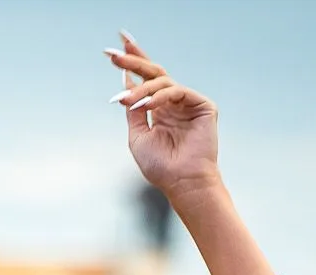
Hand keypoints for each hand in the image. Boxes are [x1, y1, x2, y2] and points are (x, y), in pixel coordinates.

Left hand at [106, 34, 219, 197]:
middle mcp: (174, 103)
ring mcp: (188, 103)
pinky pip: (177, 91)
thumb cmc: (161, 166)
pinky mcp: (202, 105)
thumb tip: (125, 85)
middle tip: (113, 54)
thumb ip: (133, 110)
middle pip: (154, 72)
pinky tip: (146, 105)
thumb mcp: (138, 136)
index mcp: (159, 109)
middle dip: (133, 60)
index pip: (145, 80)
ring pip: (162, 81)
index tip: (112, 51)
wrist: (181, 183)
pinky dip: (160, 96)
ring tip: (126, 101)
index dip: (131, 64)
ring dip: (141, 89)